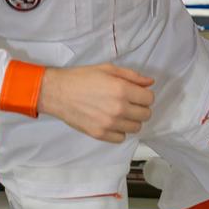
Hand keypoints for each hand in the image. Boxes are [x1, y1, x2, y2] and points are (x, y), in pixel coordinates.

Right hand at [38, 63, 154, 142]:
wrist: (57, 92)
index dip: (145, 95)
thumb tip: (150, 83)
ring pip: (135, 128)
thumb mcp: (108, 69)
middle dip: (140, 108)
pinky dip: (119, 131)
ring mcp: (109, 124)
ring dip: (131, 120)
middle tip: (129, 103)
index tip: (137, 94)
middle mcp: (118, 109)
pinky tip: (111, 122)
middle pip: (145, 115)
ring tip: (119, 112)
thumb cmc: (81, 78)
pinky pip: (121, 138)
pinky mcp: (100, 134)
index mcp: (122, 90)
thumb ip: (132, 76)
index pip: (149, 99)